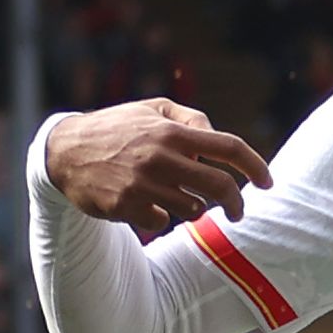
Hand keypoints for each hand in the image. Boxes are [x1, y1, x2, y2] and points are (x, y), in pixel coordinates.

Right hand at [43, 99, 270, 237]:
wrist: (65, 151)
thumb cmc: (116, 128)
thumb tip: (216, 139)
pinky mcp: (127, 206)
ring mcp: (144, 184)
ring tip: (176, 199)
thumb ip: (190, 119)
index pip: (229, 148)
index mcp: (173, 131)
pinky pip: (161, 222)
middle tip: (237, 212)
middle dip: (235, 203)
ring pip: (192, 209)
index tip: (268, 183)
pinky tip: (145, 205)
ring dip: (193, 208)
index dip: (256, 166)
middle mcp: (161, 156)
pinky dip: (160, 218)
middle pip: (219, 186)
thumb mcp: (152, 109)